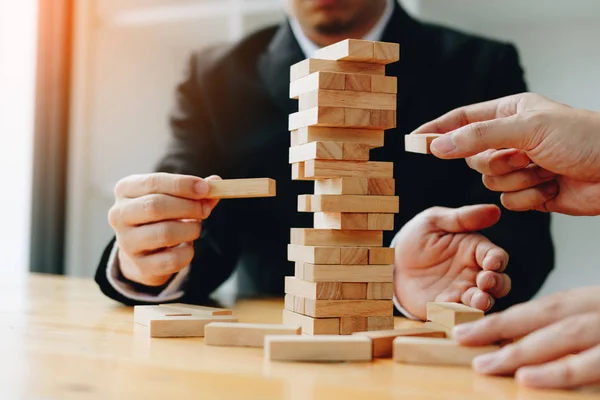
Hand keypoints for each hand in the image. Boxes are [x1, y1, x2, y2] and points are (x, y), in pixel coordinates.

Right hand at [108, 173, 220, 285]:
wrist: (143, 251)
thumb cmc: (160, 215)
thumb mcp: (172, 197)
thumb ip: (195, 192)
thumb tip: (216, 182)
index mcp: (125, 190)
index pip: (154, 182)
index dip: (182, 185)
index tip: (205, 188)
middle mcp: (119, 215)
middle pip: (156, 206)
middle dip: (188, 207)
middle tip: (205, 210)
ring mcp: (127, 242)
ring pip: (165, 233)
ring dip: (190, 229)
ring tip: (195, 227)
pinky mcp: (140, 266)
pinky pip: (172, 259)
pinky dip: (188, 251)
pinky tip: (187, 245)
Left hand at [393, 204, 510, 319]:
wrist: (391, 261)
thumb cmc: (417, 237)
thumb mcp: (435, 221)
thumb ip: (462, 218)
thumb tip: (494, 210)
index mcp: (475, 250)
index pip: (495, 256)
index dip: (496, 260)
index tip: (492, 262)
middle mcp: (473, 273)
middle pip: (497, 283)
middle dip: (496, 284)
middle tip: (485, 282)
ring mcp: (461, 292)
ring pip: (481, 302)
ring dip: (482, 303)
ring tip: (477, 301)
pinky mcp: (445, 308)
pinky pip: (456, 314)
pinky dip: (457, 315)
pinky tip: (452, 311)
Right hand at [413, 93, 599, 214]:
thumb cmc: (584, 138)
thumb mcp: (527, 128)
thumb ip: (477, 136)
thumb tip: (438, 145)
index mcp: (510, 113)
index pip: (462, 120)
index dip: (437, 130)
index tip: (414, 140)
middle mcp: (511, 139)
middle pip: (472, 157)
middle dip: (497, 161)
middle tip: (523, 155)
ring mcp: (520, 166)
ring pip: (489, 182)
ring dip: (517, 179)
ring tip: (545, 169)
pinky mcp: (529, 192)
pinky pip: (507, 201)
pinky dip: (528, 197)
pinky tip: (551, 186)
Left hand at [453, 287, 599, 388]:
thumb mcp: (596, 322)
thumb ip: (565, 332)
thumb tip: (519, 350)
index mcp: (589, 303)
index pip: (540, 308)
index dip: (501, 320)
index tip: (465, 331)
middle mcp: (598, 312)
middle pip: (545, 315)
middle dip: (499, 327)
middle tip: (462, 338)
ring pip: (565, 336)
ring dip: (523, 351)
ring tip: (486, 364)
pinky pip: (593, 364)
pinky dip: (560, 372)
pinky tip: (528, 379)